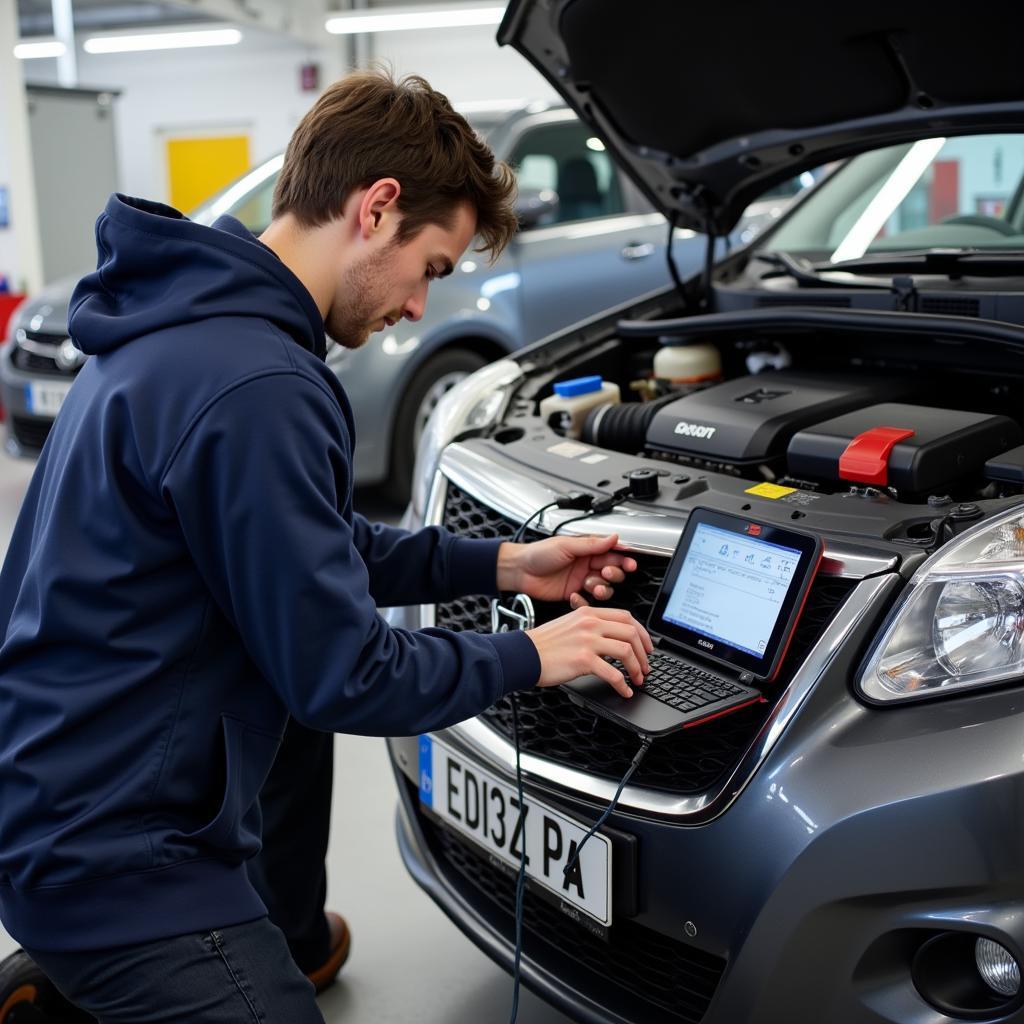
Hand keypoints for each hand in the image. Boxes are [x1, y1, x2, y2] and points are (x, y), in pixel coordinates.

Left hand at [497, 533, 637, 605]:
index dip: (623, 558)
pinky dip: (584, 600)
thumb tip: (613, 537)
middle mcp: (586, 565)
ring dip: (601, 588)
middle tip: (606, 574)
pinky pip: (587, 600)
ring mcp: (580, 580)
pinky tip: (575, 595)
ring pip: (603, 588)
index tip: (630, 563)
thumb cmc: (538, 553)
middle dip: (613, 574)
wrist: (519, 570)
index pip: (612, 553)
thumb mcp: (566, 545)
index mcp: (586, 549)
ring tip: (591, 586)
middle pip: (612, 571)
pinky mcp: (573, 594)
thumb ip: (592, 544)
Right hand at [525, 606, 653, 696]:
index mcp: (588, 613)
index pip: (626, 617)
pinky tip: (624, 690)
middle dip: (644, 653)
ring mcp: (588, 641)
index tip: (646, 647)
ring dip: (637, 668)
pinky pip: (613, 673)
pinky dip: (623, 685)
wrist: (523, 654)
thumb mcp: (569, 623)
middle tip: (645, 666)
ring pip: (627, 651)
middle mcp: (590, 623)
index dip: (642, 633)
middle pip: (632, 632)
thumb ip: (590, 625)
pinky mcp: (583, 660)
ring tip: (637, 679)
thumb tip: (612, 638)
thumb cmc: (543, 644)